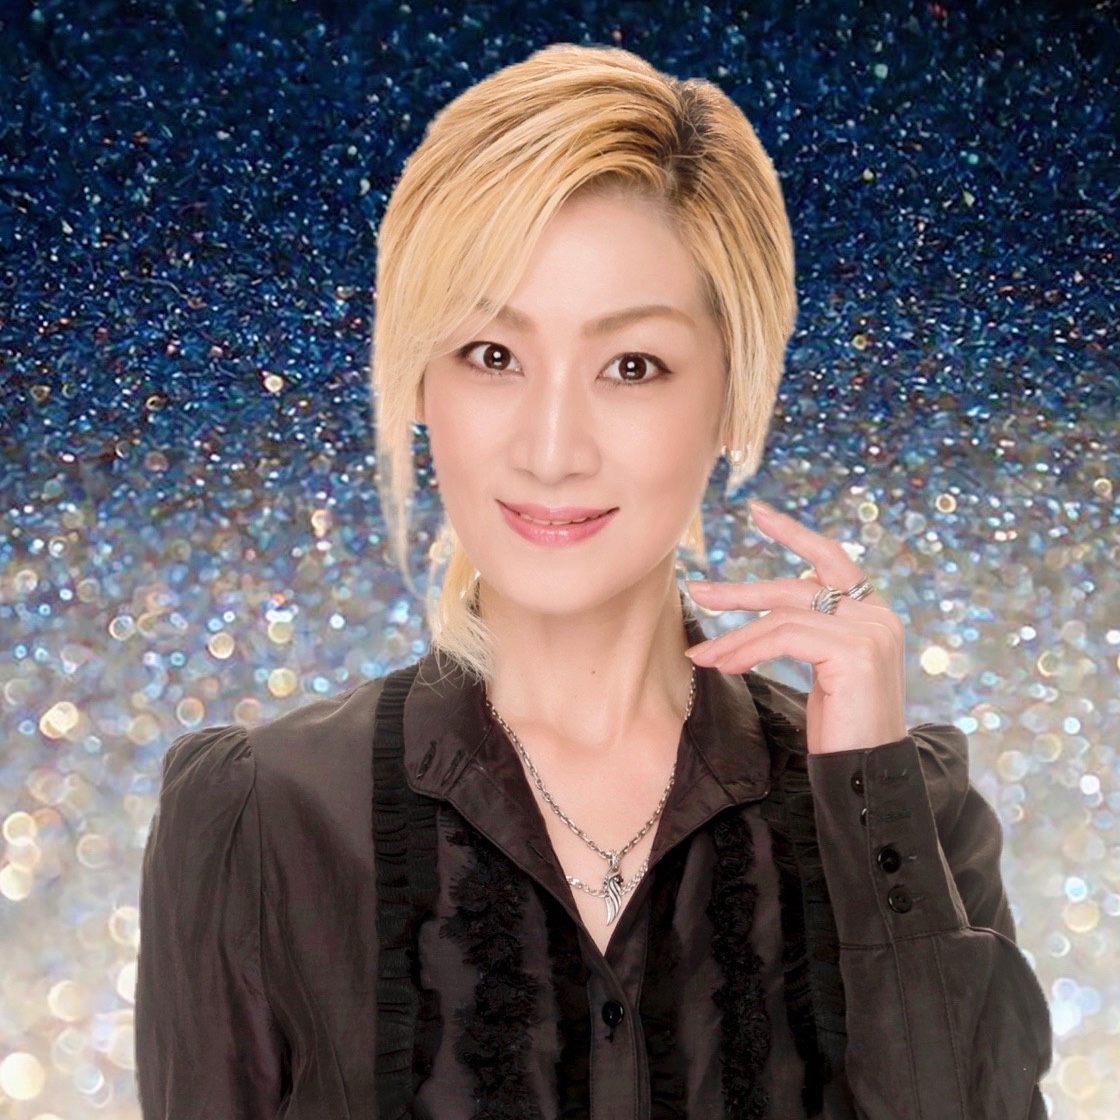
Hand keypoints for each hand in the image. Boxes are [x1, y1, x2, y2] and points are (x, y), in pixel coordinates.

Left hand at [684, 499, 907, 754]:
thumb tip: (759, 615)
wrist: (867, 776)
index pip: (830, 558)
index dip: (793, 533)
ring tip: (701, 657)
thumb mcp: (822, 670)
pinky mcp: (855, 651)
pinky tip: (725, 666)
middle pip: (796, 586)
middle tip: (698, 591)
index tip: (757, 512)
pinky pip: (785, 637)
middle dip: (741, 591)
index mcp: (873, 614)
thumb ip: (806, 633)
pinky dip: (748, 649)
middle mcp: (878, 616)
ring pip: (783, 615)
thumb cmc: (843, 729)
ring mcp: (870, 631)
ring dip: (735, 637)